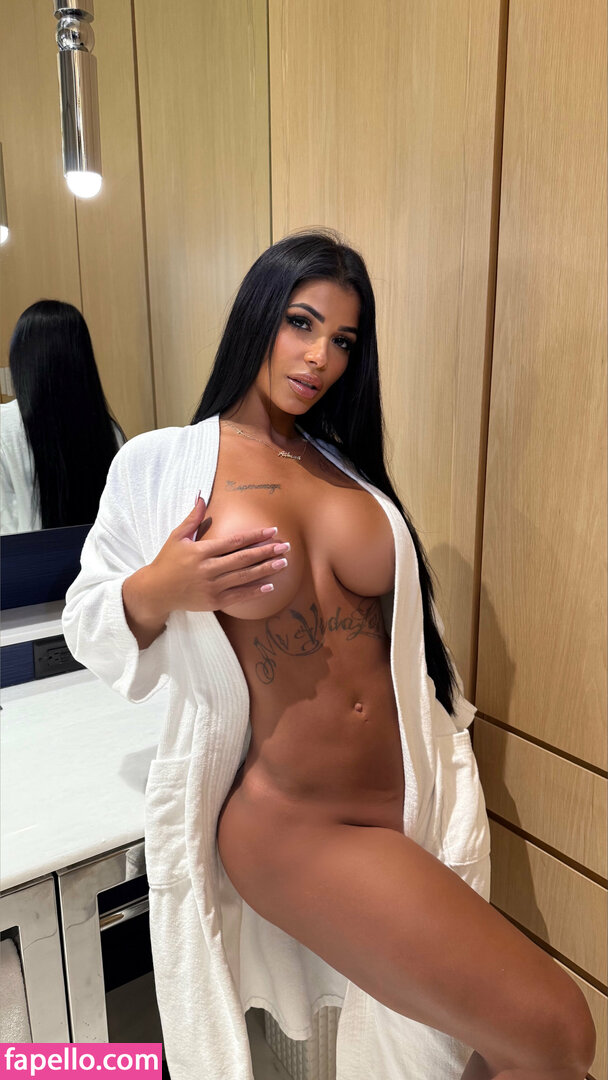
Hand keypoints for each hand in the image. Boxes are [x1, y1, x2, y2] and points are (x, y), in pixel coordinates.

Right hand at [145, 495, 288, 613]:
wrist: (156, 591)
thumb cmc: (167, 561)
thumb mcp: (177, 537)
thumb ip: (192, 518)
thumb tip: (201, 496)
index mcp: (201, 551)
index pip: (234, 541)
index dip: (255, 535)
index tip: (271, 531)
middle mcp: (208, 569)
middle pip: (243, 559)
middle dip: (266, 551)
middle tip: (286, 546)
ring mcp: (212, 587)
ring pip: (244, 577)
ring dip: (266, 570)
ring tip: (283, 563)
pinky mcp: (213, 602)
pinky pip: (238, 596)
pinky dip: (255, 591)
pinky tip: (270, 586)